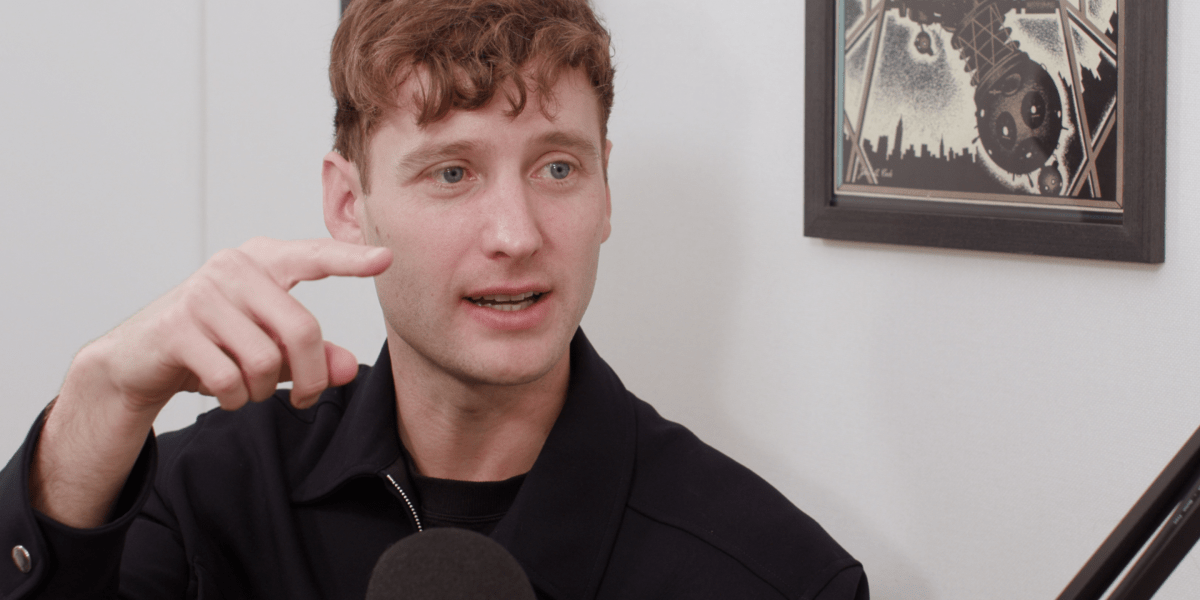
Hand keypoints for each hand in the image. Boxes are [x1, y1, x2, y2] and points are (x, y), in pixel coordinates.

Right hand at [81, 237, 391, 414]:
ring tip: (249, 388)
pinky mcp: (176, 327)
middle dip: (311, 377)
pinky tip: (224, 392)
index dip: (350, 259)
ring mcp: (203, 294)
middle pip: (302, 331)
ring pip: (265, 360)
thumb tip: (348, 370)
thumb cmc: (214, 345)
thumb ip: (313, 355)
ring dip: (264, 390)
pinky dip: (235, 398)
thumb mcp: (269, 346)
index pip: (314, 256)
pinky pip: (230, 378)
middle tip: (306, 398)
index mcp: (263, 261)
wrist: (136, 360)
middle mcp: (234, 268)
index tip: (386, 259)